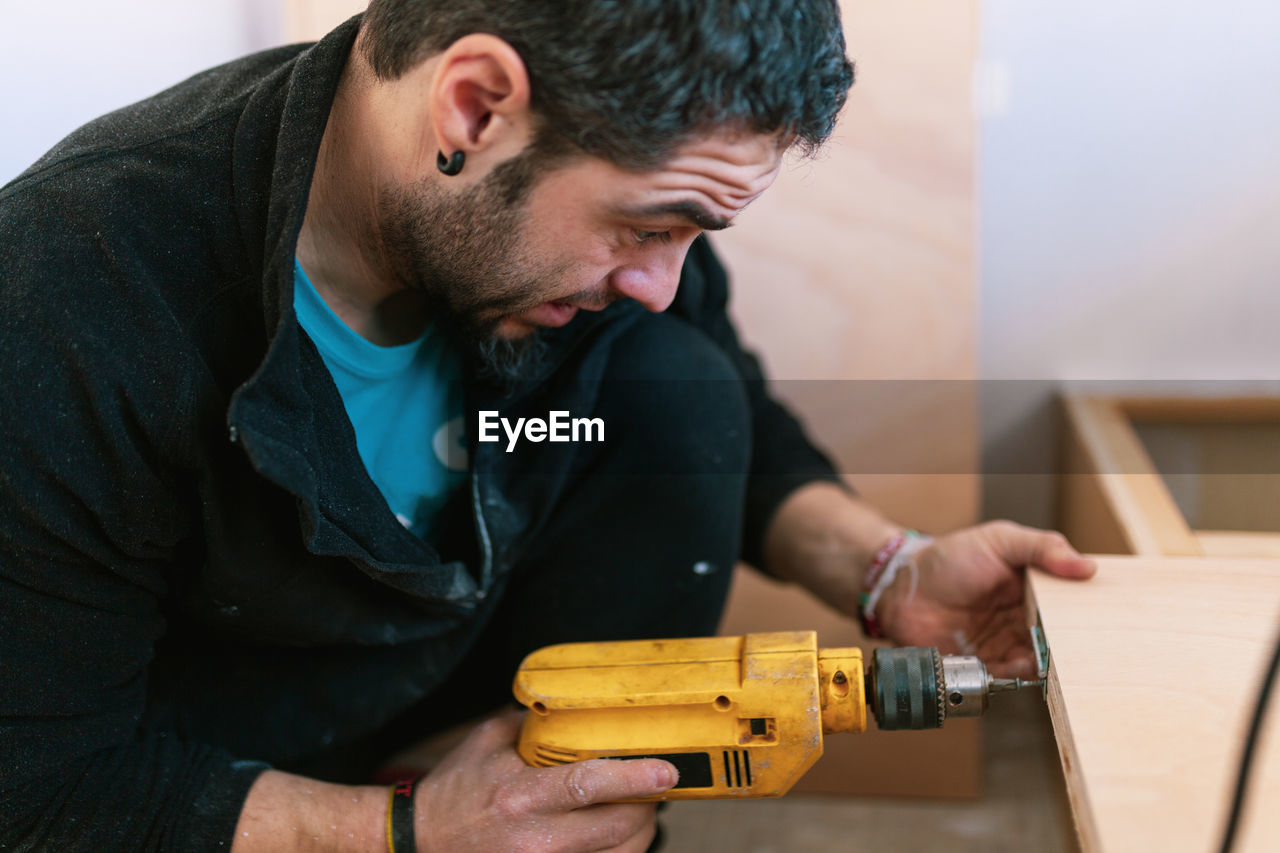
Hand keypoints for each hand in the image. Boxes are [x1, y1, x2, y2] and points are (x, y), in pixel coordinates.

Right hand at [415, 710, 675, 852]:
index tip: (666, 770)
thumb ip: (534, 722)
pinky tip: (619, 835)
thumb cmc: (458, 788)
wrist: (422, 839)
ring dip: (641, 832)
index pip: (586, 786)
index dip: (632, 779)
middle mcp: (535, 840)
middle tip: (656, 783)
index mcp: (520, 796)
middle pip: (617, 827)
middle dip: (648, 804)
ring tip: (641, 809)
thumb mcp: (488, 741)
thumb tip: (577, 704)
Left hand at [875, 521, 1095, 677]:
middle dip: (1071, 645)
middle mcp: (1022, 619)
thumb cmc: (949, 558)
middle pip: (1057, 637)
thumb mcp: (999, 540)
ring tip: (1056, 660)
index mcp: (1032, 589)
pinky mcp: (985, 664)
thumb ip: (1042, 548)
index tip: (1102, 621)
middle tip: (1087, 649)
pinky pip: (1010, 677)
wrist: (902, 587)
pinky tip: (1026, 669)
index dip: (1084, 614)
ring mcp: (1004, 643)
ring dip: (1049, 662)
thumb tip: (1087, 568)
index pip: (1068, 606)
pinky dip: (1020, 676)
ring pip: (1038, 660)